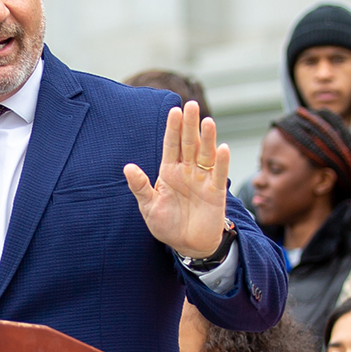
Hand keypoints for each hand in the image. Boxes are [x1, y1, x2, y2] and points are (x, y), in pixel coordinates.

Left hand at [125, 102, 232, 259]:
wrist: (188, 246)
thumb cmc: (167, 225)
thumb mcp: (149, 207)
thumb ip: (141, 187)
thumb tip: (128, 167)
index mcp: (169, 172)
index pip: (171, 145)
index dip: (173, 128)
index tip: (174, 110)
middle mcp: (187, 172)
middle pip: (189, 144)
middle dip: (190, 125)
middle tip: (192, 105)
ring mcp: (203, 180)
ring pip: (206, 155)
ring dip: (207, 139)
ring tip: (207, 121)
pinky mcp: (215, 193)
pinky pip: (219, 175)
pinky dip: (221, 163)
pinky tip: (222, 148)